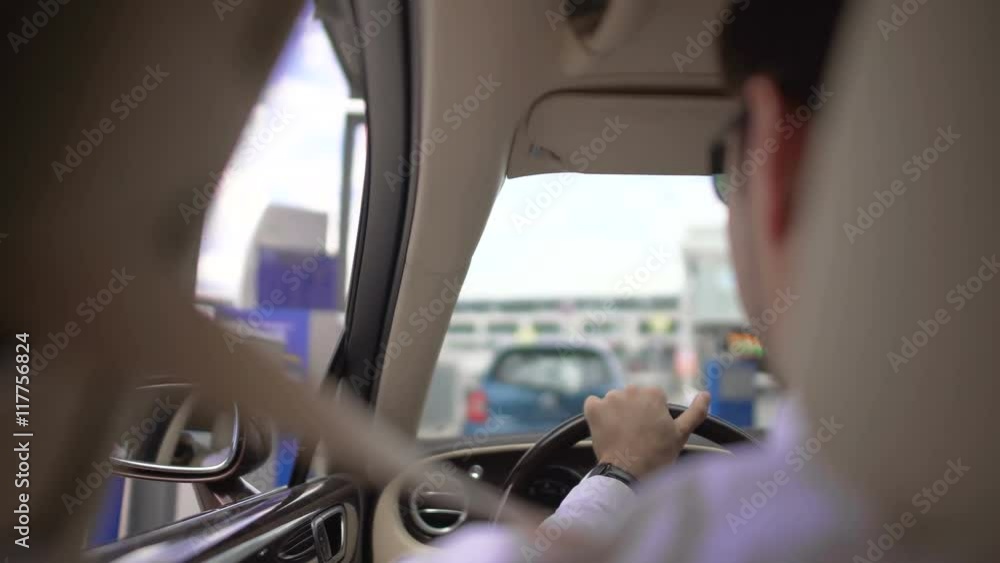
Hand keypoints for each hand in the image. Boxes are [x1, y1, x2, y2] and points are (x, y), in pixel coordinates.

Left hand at [583, 386, 710, 478]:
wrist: (628, 474)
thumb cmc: (656, 456)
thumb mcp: (681, 435)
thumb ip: (695, 412)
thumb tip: (706, 394)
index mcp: (653, 393)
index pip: (652, 398)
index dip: (652, 415)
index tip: (651, 431)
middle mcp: (631, 390)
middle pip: (632, 398)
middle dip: (633, 412)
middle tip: (636, 435)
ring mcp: (610, 398)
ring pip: (613, 401)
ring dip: (615, 413)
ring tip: (621, 435)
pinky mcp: (593, 408)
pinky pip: (593, 404)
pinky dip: (597, 414)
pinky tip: (604, 429)